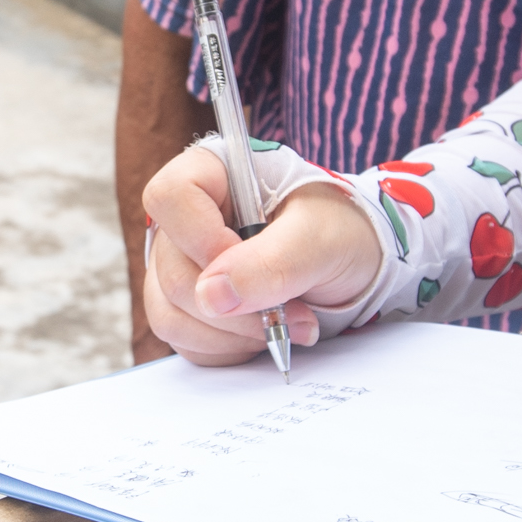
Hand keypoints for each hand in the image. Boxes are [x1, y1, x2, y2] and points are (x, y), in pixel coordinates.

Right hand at [138, 148, 382, 366]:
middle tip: (295, 312)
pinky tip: (262, 333)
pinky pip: (182, 340)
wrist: (352, 266)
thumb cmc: (340, 232)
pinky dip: (226, 348)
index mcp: (214, 172)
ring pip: (169, 313)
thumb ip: (272, 263)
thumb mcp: (321, 240)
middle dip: (235, 306)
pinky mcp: (184, 305)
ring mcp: (180, 263)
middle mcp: (186, 218)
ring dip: (231, 334)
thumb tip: (212, 296)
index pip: (171, 196)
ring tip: (284, 324)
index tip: (251, 262)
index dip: (203, 239)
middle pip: (172, 270)